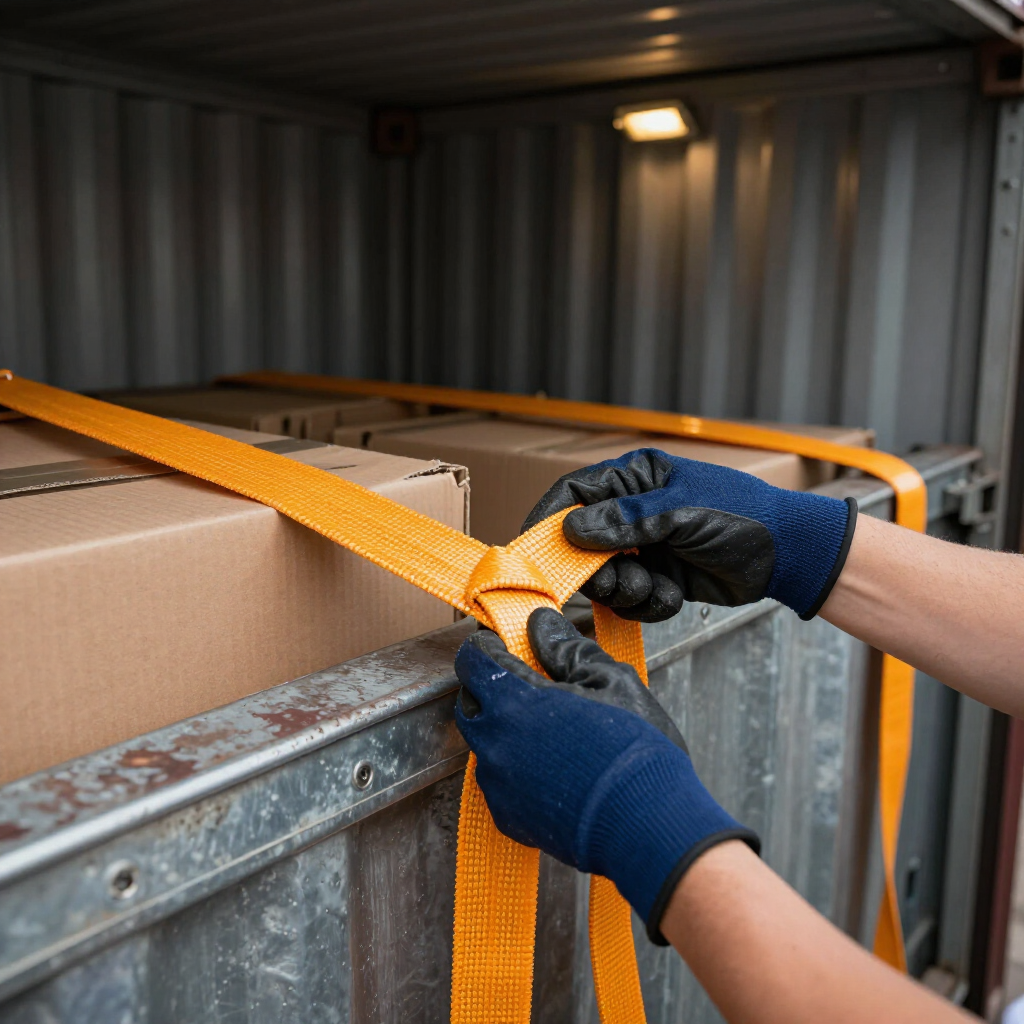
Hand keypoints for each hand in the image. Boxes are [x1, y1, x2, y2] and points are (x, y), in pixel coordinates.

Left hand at [454, 608, 758, 941]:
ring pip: (484, 743)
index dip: (486, 645)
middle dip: (489, 686)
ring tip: (548, 730)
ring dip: (504, 729)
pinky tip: (552, 767)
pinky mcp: (508, 817)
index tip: (502, 642)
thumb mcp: (611, 682)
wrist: (648, 828)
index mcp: (516, 702)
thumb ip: (568, 650)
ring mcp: (498, 785)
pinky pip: (499, 781)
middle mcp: (496, 743)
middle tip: (525, 681)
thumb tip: (540, 625)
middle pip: (471, 702)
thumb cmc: (636, 751)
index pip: (474, 660)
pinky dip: (515, 768)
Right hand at [522, 448, 855, 621]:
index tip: (534, 551)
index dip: (549, 521)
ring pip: (605, 578)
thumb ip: (625, 520)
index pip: (573, 494)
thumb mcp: (681, 511)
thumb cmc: (741, 515)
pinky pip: (631, 600)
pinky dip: (649, 604)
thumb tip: (572, 530)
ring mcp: (644, 547)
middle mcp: (632, 512)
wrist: (787, 555)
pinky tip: (673, 595)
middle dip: (596, 571)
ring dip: (625, 591)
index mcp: (634, 479)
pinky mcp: (658, 578)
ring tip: (653, 587)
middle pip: (582, 546)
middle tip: (616, 581)